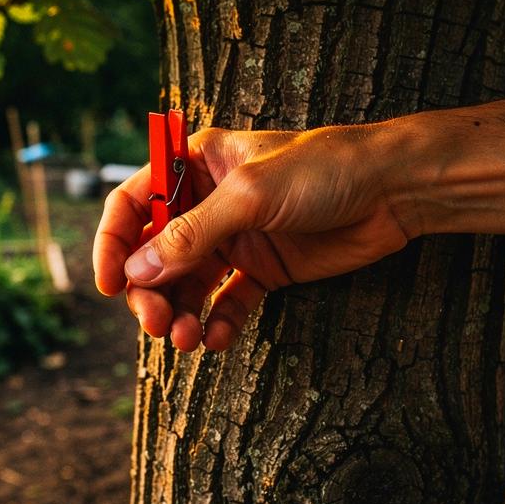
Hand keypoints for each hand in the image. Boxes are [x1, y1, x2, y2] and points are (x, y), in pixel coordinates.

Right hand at [92, 125, 412, 351]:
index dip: (114, 242)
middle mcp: (208, 202)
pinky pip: (227, 303)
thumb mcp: (252, 195)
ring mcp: (235, 238)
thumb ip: (194, 234)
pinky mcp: (264, 270)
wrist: (394, 190)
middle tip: (156, 323)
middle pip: (154, 253)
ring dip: (178, 314)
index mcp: (195, 164)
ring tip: (185, 340)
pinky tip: (217, 339)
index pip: (134, 203)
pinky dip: (217, 323)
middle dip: (148, 292)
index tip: (109, 284)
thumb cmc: (326, 169)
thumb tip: (138, 271)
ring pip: (186, 284)